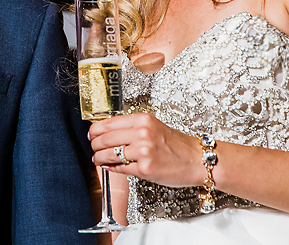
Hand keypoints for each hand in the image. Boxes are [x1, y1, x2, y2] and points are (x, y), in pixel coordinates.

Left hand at [89, 113, 206, 187]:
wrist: (197, 159)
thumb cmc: (177, 145)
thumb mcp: (154, 127)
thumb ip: (132, 128)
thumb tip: (106, 133)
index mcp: (143, 119)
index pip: (108, 123)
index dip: (95, 130)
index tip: (91, 134)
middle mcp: (142, 133)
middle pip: (106, 139)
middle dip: (95, 145)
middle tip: (93, 148)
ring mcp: (144, 151)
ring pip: (110, 154)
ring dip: (99, 158)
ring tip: (97, 159)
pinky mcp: (145, 169)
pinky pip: (120, 168)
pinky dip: (111, 168)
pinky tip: (109, 167)